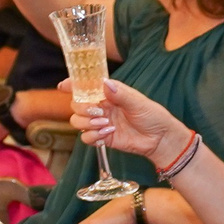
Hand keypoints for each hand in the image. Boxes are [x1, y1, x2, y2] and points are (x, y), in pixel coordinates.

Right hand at [68, 79, 182, 160]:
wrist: (160, 140)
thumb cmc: (153, 116)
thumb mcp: (139, 103)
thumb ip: (121, 94)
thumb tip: (104, 83)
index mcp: (109, 94)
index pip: (86, 87)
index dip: (72, 85)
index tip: (63, 86)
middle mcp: (101, 107)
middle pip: (76, 105)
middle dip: (82, 108)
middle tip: (98, 112)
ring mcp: (100, 123)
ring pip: (77, 122)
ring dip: (86, 123)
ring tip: (105, 125)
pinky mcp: (102, 138)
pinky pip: (86, 138)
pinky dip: (92, 136)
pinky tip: (107, 134)